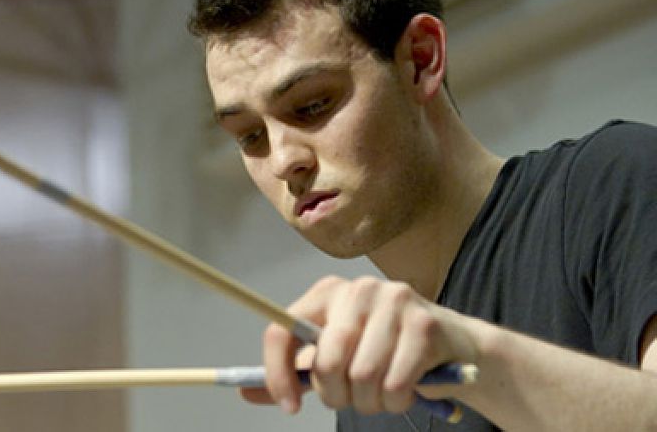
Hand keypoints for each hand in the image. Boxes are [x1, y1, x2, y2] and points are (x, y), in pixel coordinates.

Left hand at [245, 275, 478, 414]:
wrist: (451, 345)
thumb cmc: (384, 352)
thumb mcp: (335, 359)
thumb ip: (295, 374)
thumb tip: (247, 391)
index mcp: (325, 294)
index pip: (282, 330)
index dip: (277, 374)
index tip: (289, 407)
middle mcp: (356, 290)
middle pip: (325, 361)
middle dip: (336, 395)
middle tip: (351, 399)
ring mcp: (392, 300)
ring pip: (362, 376)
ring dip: (370, 403)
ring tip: (381, 395)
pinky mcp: (424, 323)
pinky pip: (395, 383)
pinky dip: (396, 400)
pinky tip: (404, 390)